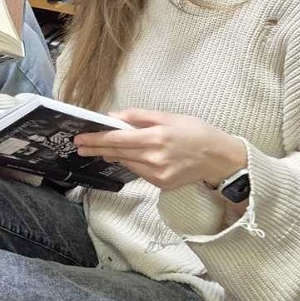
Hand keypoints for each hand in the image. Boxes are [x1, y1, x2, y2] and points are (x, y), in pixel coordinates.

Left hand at [73, 109, 247, 191]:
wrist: (220, 158)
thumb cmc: (196, 132)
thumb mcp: (168, 116)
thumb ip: (138, 117)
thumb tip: (113, 117)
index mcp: (156, 138)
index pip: (117, 139)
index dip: (96, 139)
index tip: (80, 138)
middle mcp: (155, 158)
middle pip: (117, 153)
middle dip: (96, 148)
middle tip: (80, 145)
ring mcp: (157, 174)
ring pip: (126, 163)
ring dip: (113, 155)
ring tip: (101, 148)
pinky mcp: (161, 184)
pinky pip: (138, 171)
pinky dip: (131, 162)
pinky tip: (129, 155)